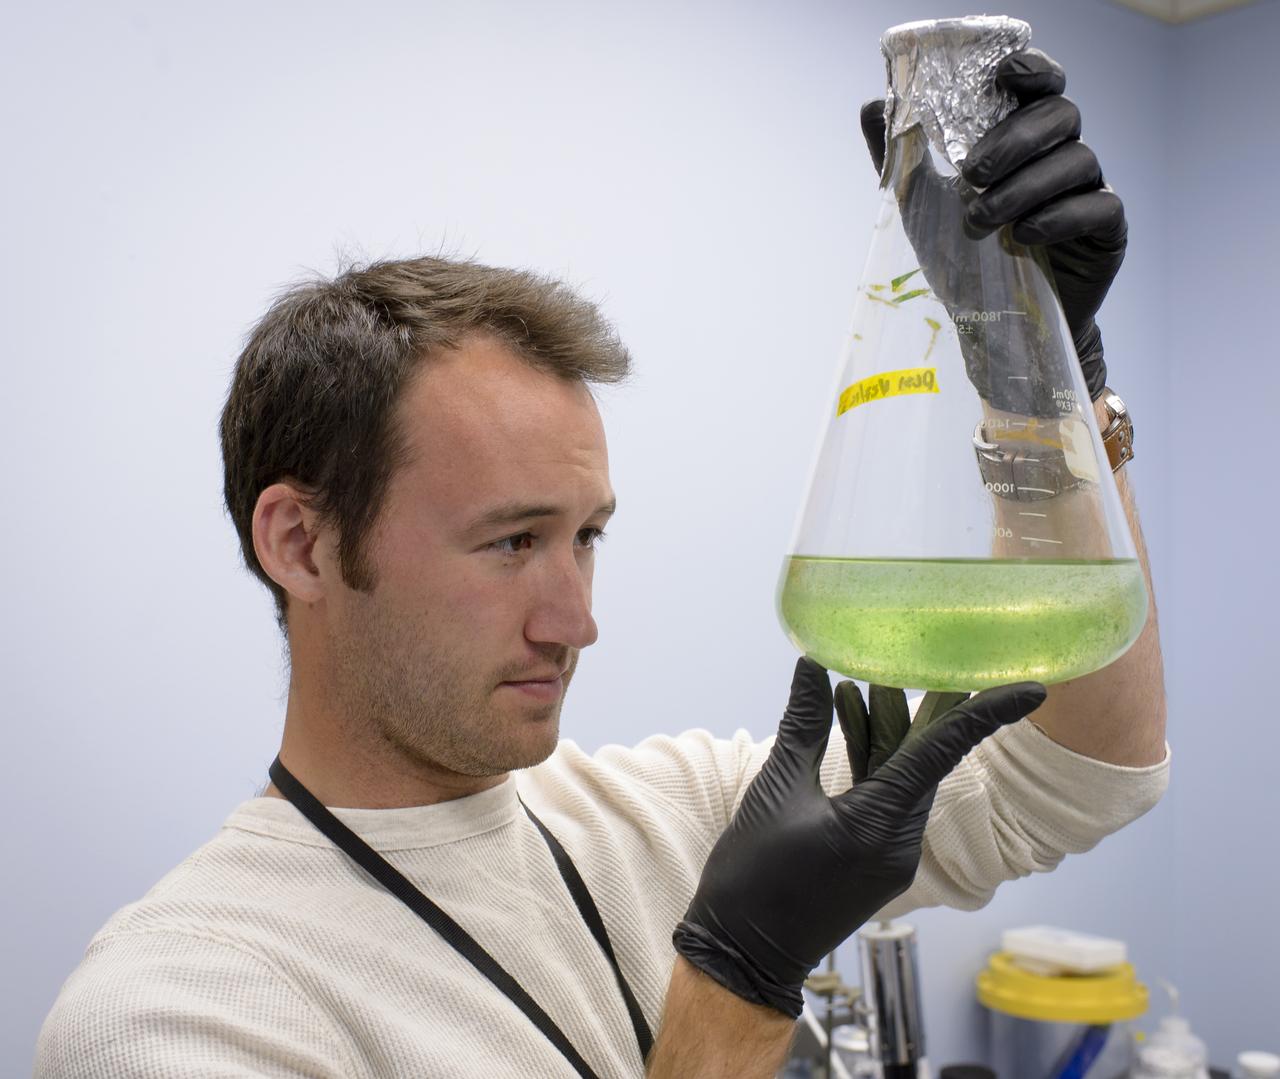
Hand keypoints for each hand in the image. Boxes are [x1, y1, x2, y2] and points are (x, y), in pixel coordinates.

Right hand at [672, 657, 1045, 1017]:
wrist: (742, 955)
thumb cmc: (753, 880)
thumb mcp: (776, 791)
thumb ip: (804, 725)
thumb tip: (814, 666)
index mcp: (881, 825)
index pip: (943, 753)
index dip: (986, 714)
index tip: (1032, 690)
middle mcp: (900, 843)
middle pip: (924, 759)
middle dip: (922, 707)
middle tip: (935, 656)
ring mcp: (890, 855)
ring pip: (901, 777)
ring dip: (882, 731)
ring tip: (862, 682)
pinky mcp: (874, 860)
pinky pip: (884, 798)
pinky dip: (869, 762)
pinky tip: (846, 722)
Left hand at [860, 48, 1125, 405]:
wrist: (993, 328)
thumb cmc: (963, 259)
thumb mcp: (920, 206)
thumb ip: (898, 157)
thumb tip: (871, 106)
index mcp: (1025, 141)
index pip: (1041, 86)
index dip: (1032, 71)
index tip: (1004, 76)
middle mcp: (1062, 157)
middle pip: (1062, 114)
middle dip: (1013, 139)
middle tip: (971, 173)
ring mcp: (1090, 191)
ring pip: (1078, 159)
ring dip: (1023, 187)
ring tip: (980, 220)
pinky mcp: (1106, 232)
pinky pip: (1099, 207)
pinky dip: (1057, 217)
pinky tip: (1021, 237)